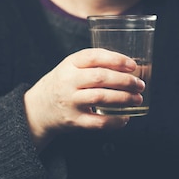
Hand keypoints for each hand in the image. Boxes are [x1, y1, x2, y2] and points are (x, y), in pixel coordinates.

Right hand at [24, 48, 145, 150]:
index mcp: (69, 64)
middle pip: (100, 77)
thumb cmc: (65, 83)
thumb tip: (132, 68)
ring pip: (100, 98)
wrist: (39, 108)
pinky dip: (115, 121)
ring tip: (138, 99)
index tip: (133, 65)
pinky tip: (125, 118)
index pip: (93, 56)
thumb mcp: (72, 67)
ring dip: (124, 98)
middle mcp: (68, 82)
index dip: (116, 59)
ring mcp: (70, 102)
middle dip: (125, 81)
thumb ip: (96, 65)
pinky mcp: (73, 121)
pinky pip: (98, 122)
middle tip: (140, 84)